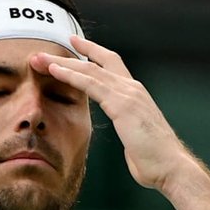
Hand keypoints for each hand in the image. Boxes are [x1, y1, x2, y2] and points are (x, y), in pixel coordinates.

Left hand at [31, 36, 186, 193]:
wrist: (170, 167)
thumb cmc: (154, 160)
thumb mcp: (136, 137)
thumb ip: (128, 129)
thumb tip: (127, 136)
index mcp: (136, 94)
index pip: (112, 64)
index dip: (93, 51)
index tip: (75, 42)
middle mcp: (133, 88)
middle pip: (96, 63)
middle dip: (69, 55)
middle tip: (43, 52)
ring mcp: (128, 94)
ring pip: (89, 70)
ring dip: (62, 63)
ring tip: (39, 58)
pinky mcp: (122, 104)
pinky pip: (91, 84)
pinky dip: (71, 75)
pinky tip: (54, 71)